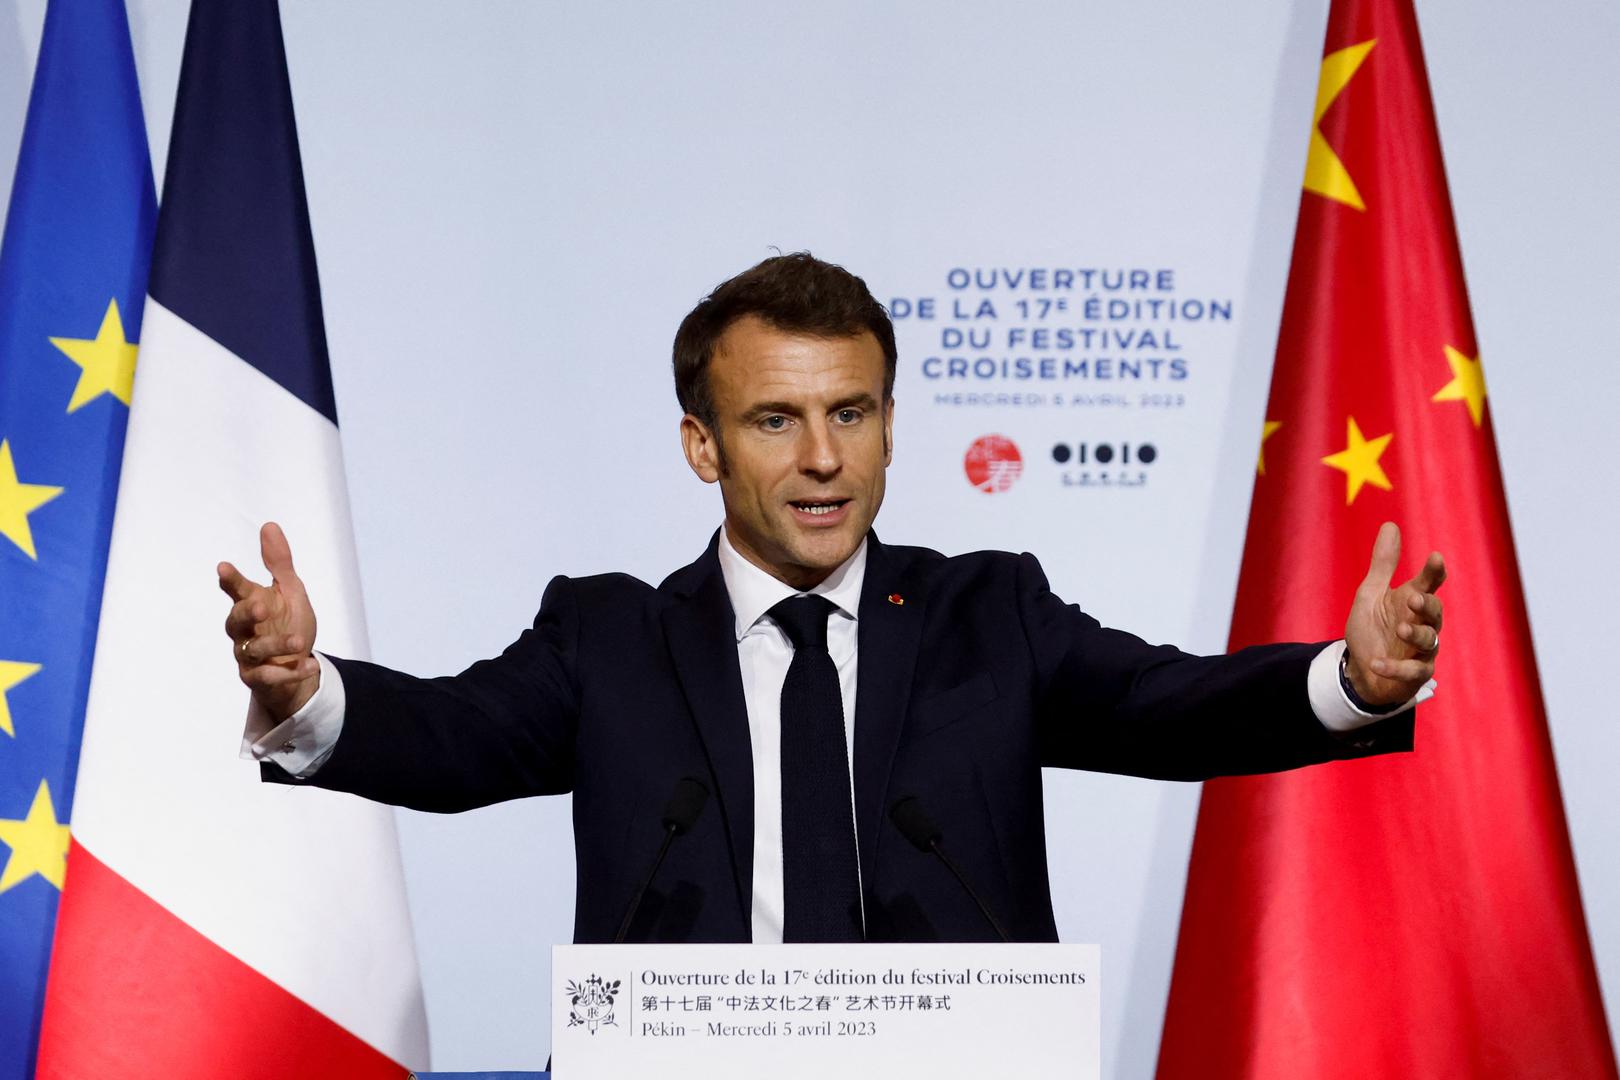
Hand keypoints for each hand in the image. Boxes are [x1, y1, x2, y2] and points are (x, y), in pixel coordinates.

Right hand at [219, 522, 320, 720]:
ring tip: (300, 641)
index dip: (230, 580)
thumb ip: (279, 563)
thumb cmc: (289, 624)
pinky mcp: (258, 678)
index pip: (237, 590)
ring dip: (276, 644)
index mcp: (252, 604)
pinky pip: (270, 677)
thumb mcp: (290, 591)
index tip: (223, 567)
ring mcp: (248, 656)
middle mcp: (244, 630)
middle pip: (235, 621)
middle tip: (260, 606)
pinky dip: (290, 672)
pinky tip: (310, 664)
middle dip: (246, 613)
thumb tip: (269, 525)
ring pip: (254, 650)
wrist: (298, 666)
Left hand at [1343, 521, 1444, 706]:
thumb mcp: (1371, 593)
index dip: (1434, 572)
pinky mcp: (1415, 674)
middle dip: (1426, 605)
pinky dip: (1393, 667)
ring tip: (1399, 629)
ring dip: (1415, 634)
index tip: (1435, 557)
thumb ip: (1383, 564)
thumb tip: (1390, 525)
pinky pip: (1411, 671)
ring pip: (1429, 641)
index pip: (1429, 584)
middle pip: (1434, 612)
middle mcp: (1422, 624)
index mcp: (1412, 601)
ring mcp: (1422, 650)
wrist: (1361, 669)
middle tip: (1414, 598)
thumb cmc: (1372, 629)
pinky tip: (1375, 662)